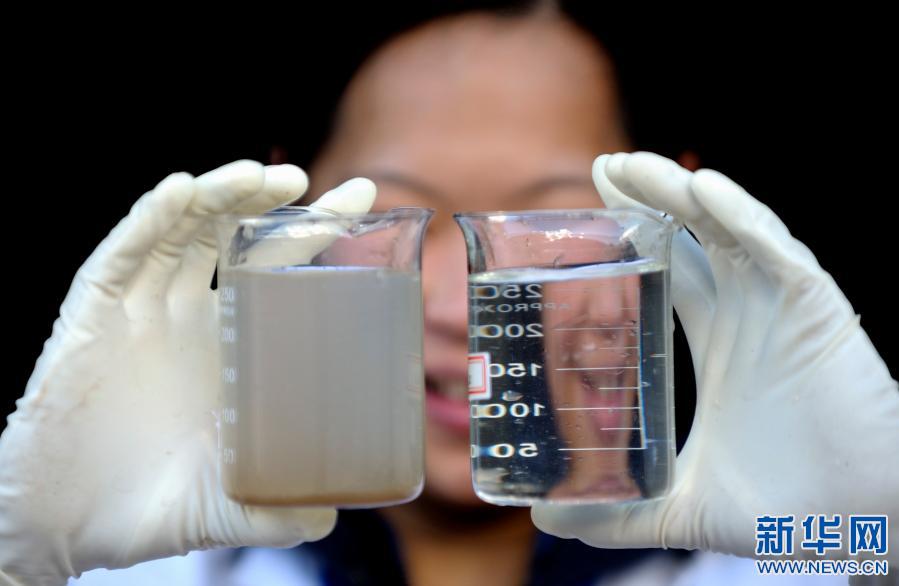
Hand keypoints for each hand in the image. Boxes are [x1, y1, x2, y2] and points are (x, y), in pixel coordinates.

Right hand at [0, 161, 375, 584]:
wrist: (69, 529)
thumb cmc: (154, 511)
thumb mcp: (234, 507)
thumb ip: (284, 511)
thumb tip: (337, 513)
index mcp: (234, 345)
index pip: (280, 267)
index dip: (317, 229)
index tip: (365, 198)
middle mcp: (192, 317)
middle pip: (233, 234)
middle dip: (267, 198)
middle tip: (303, 179)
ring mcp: (144, 310)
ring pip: (182, 229)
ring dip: (217, 194)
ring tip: (257, 177)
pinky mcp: (96, 315)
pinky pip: (122, 255)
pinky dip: (149, 219)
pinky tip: (180, 191)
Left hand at [532, 152, 898, 560]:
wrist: (856, 526)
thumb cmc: (783, 506)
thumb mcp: (677, 503)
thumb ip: (615, 509)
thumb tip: (546, 517)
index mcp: (718, 344)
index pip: (669, 272)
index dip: (634, 239)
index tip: (586, 218)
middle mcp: (747, 315)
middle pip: (691, 236)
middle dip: (648, 198)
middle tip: (600, 167)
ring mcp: (781, 308)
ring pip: (728, 229)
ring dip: (680, 191)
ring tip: (628, 165)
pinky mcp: (816, 311)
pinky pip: (776, 250)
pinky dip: (741, 217)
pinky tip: (703, 188)